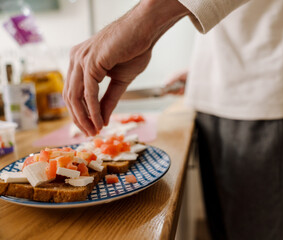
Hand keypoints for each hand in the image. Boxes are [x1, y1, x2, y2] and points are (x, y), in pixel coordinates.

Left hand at [63, 0, 189, 135]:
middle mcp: (76, 59)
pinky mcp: (90, 61)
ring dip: (85, 117)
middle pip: (69, 96)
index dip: (79, 113)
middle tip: (90, 133)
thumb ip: (108, 99)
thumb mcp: (120, 81)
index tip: (90, 127)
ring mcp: (81, 59)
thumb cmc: (134, 50)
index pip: (73, 92)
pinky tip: (100, 120)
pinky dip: (93, 109)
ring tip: (95, 130)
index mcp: (80, 61)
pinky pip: (89, 92)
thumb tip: (102, 119)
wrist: (144, 31)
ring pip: (75, 96)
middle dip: (79, 118)